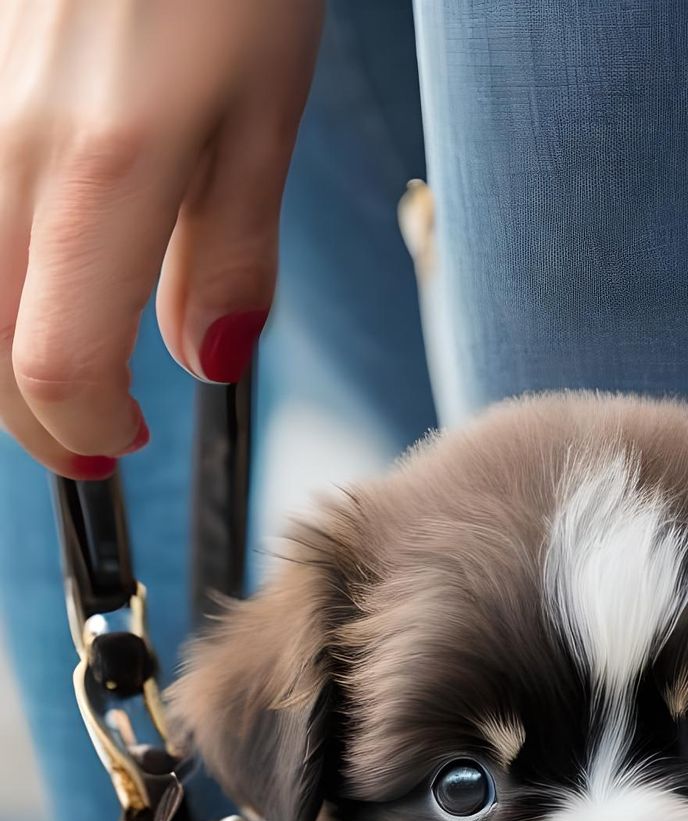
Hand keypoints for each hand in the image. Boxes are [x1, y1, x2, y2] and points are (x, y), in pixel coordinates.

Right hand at [0, 0, 322, 477]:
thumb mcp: (264, 114)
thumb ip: (230, 249)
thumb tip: (204, 360)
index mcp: (103, 169)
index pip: (55, 364)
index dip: (81, 432)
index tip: (118, 443)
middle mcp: (3, 140)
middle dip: (32, 408)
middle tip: (98, 420)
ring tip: (70, 342)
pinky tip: (36, 251)